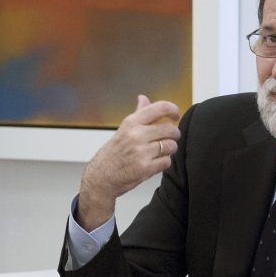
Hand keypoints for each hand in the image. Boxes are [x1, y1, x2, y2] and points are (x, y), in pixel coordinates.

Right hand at [77, 95, 180, 229]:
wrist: (100, 178)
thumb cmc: (111, 155)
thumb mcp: (122, 130)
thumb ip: (137, 114)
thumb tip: (143, 98)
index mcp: (131, 123)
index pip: (160, 108)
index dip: (173, 110)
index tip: (175, 116)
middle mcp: (136, 135)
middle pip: (171, 129)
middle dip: (173, 136)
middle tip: (167, 139)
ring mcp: (141, 152)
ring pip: (171, 146)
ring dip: (169, 150)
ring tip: (158, 153)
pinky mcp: (145, 168)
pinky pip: (167, 162)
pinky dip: (163, 163)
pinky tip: (153, 163)